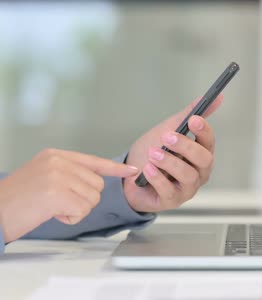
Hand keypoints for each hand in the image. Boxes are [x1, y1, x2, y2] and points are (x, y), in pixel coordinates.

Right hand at [0, 149, 138, 242]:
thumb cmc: (17, 200)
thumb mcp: (43, 176)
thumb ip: (68, 173)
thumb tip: (93, 181)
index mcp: (55, 155)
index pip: (93, 161)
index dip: (115, 168)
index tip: (132, 171)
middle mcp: (58, 161)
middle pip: (97, 185)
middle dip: (83, 199)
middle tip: (57, 202)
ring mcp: (58, 176)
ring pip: (92, 199)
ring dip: (76, 209)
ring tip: (51, 207)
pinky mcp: (57, 193)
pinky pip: (82, 210)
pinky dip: (70, 218)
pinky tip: (51, 214)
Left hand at [123, 95, 222, 212]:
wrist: (128, 176)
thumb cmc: (153, 153)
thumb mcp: (169, 129)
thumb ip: (189, 114)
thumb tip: (218, 97)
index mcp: (201, 153)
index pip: (209, 141)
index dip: (204, 131)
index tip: (194, 120)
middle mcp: (199, 172)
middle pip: (203, 159)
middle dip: (186, 146)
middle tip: (167, 136)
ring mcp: (187, 188)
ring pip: (187, 175)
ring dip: (169, 162)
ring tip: (153, 154)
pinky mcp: (172, 200)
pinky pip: (169, 190)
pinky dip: (158, 178)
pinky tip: (148, 170)